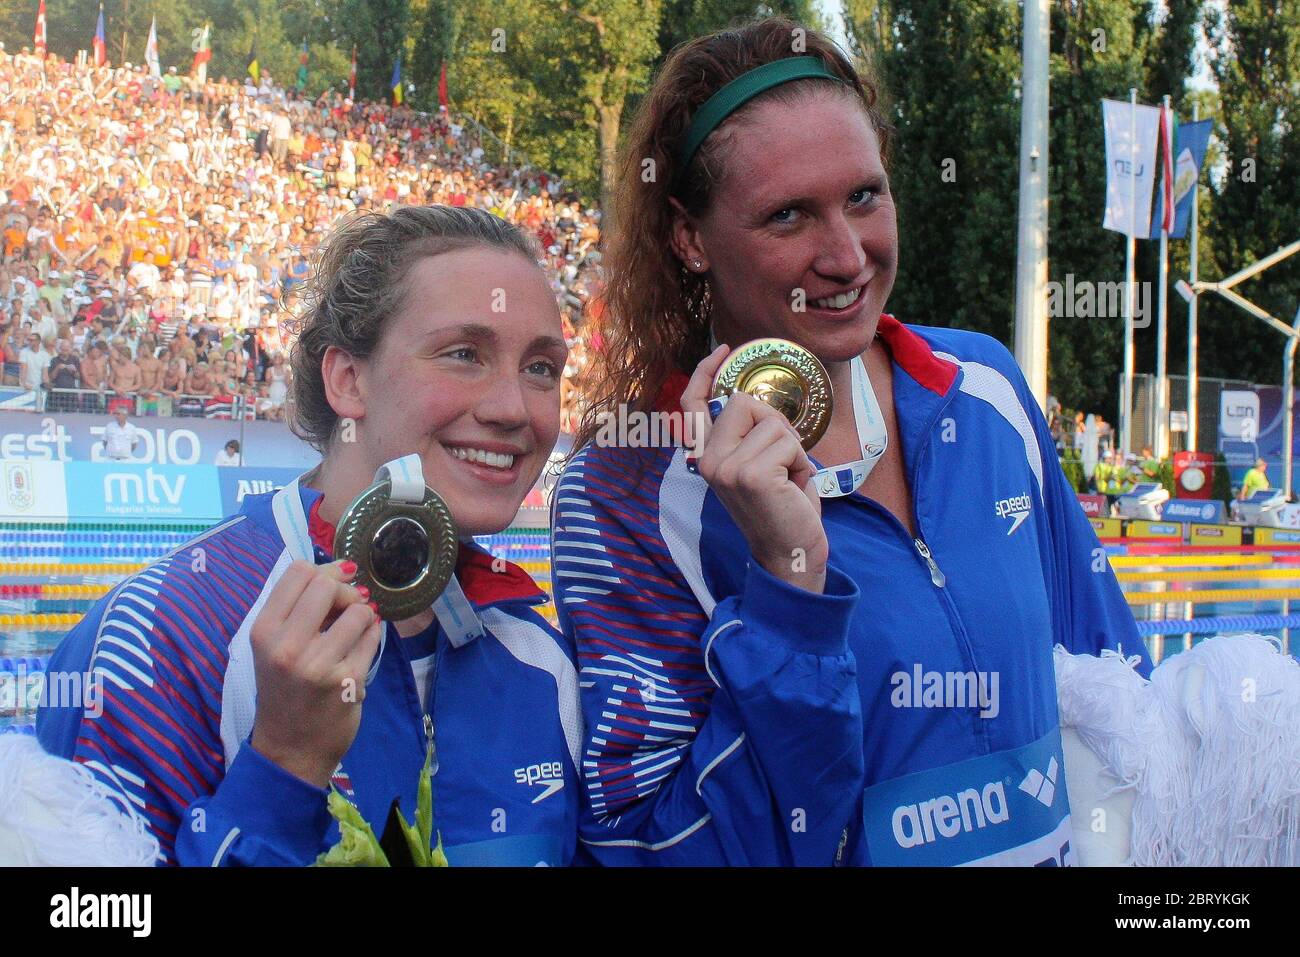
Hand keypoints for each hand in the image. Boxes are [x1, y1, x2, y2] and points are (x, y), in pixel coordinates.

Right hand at [249, 559, 381, 788]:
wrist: (289, 749)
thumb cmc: (285, 690)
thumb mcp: (275, 646)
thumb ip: (300, 608)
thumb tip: (343, 570)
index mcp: (263, 631)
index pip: (298, 572)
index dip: (324, 570)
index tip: (334, 583)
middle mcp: (286, 646)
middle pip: (327, 585)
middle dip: (345, 591)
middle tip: (347, 607)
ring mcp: (318, 665)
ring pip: (358, 610)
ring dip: (362, 615)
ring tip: (353, 633)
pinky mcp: (347, 682)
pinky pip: (372, 636)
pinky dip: (372, 634)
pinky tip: (359, 648)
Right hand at [680, 345, 828, 593]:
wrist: (789, 551)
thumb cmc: (780, 506)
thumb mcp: (756, 464)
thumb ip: (747, 435)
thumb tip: (751, 397)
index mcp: (706, 456)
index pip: (694, 405)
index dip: (705, 372)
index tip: (724, 349)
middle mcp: (708, 460)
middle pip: (744, 401)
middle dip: (774, 423)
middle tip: (782, 460)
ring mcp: (725, 467)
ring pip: (772, 423)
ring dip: (792, 448)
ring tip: (787, 479)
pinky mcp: (750, 475)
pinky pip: (788, 442)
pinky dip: (801, 462)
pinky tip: (793, 487)